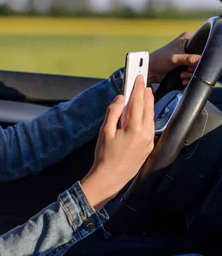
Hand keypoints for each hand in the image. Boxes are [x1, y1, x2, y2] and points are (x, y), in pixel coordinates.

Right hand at [80, 76, 154, 209]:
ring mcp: (148, 141)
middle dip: (146, 94)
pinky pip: (150, 126)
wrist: (110, 178)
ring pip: (151, 117)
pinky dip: (147, 116)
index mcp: (134, 128)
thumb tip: (120, 99)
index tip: (138, 77)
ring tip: (144, 94)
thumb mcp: (104, 132)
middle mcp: (145, 133)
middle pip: (148, 108)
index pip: (138, 102)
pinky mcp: (148, 147)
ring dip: (148, 104)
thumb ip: (113, 112)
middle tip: (143, 82)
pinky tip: (142, 113)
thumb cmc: (105, 156)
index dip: (138, 88)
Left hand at [149, 32, 200, 84]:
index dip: (202, 55)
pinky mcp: (185, 64)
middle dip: (195, 67)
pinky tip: (182, 79)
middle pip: (202, 57)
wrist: (150, 70)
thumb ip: (189, 59)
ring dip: (191, 73)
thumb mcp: (175, 58)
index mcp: (187, 38)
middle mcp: (189, 45)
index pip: (203, 44)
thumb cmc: (158, 60)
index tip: (196, 63)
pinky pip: (193, 71)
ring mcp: (187, 56)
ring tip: (182, 75)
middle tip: (187, 70)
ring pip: (198, 66)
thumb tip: (201, 60)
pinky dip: (189, 76)